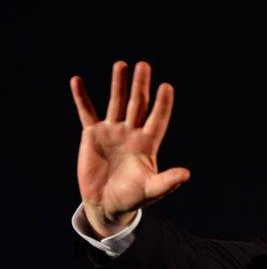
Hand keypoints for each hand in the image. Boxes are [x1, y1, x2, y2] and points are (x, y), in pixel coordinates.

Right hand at [71, 61, 189, 237]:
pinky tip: (77, 81)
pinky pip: (86, 112)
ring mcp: (112, 131)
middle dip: (141, 86)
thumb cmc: (133, 197)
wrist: (107, 204)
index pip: (158, 119)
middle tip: (144, 65)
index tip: (166, 86)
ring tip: (121, 64)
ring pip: (116, 103)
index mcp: (148, 144)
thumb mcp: (152, 190)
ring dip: (118, 84)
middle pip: (138, 104)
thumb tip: (187, 174)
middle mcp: (132, 133)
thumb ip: (168, 181)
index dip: (162, 104)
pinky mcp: (92, 135)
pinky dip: (82, 97)